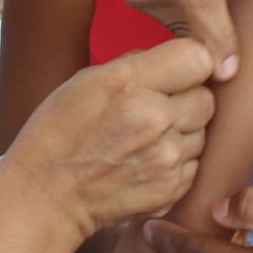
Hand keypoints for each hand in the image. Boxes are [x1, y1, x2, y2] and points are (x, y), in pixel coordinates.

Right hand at [0, 38, 215, 245]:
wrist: (46, 195)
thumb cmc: (58, 132)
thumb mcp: (84, 80)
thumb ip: (134, 65)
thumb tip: (169, 60)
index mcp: (129, 84)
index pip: (199, 57)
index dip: (190, 62)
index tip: (179, 71)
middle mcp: (154, 119)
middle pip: (207, 97)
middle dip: (187, 99)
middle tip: (157, 107)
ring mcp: (166, 158)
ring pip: (202, 132)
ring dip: (182, 132)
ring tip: (146, 138)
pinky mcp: (171, 188)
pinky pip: (194, 164)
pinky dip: (177, 161)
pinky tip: (145, 161)